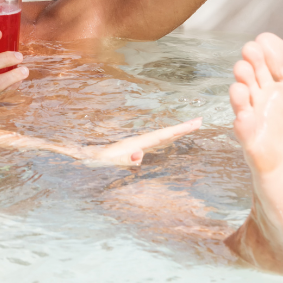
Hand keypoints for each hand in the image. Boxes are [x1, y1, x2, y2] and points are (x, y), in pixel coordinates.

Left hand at [76, 118, 201, 166]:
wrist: (82, 157)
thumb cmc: (94, 161)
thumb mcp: (109, 162)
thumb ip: (123, 160)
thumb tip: (140, 156)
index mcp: (137, 143)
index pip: (163, 134)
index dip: (180, 129)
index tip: (197, 122)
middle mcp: (138, 142)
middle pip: (164, 133)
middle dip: (182, 128)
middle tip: (200, 121)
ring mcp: (135, 145)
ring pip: (159, 138)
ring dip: (175, 133)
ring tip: (190, 128)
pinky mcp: (131, 150)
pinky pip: (153, 144)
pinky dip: (164, 140)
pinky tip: (168, 140)